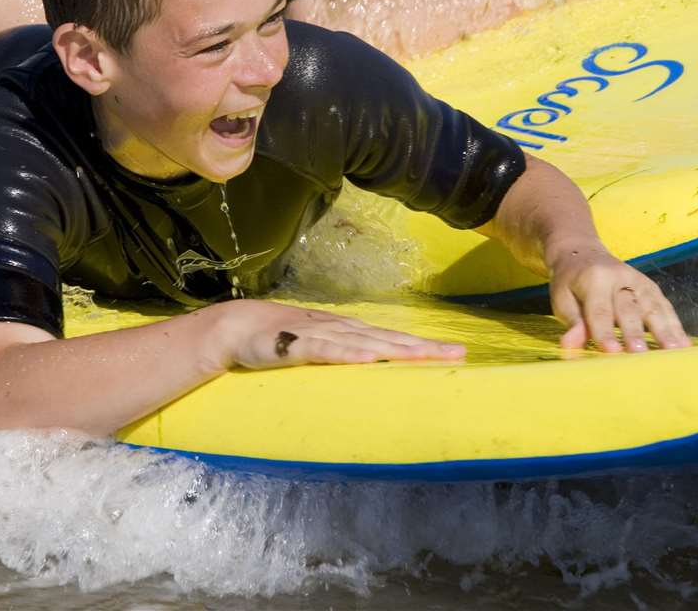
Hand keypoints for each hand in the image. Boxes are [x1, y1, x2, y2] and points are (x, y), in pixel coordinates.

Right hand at [218, 299, 465, 369]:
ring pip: (368, 342)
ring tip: (427, 356)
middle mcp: (344, 329)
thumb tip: (372, 371)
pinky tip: (371, 359)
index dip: (425, 346)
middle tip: (458, 355)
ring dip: (399, 349)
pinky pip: (328, 350)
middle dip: (425, 347)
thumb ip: (343, 356)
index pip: (395, 339)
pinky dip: (350, 354)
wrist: (239, 326)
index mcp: (351, 332)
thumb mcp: (319, 348)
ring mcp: (322, 334)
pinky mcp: (299, 345)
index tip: (456, 354)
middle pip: (391, 339)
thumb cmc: (281, 338)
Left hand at [545, 243, 689, 351]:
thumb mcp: (561, 298)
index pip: (600, 310)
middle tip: (640, 354)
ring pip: (652, 306)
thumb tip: (571, 344)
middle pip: (629, 308)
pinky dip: (675, 325)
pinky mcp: (650, 287)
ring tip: (674, 352)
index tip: (612, 352)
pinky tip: (684, 344)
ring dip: (664, 330)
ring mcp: (638, 281)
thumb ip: (571, 321)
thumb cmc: (570, 282)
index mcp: (594, 279)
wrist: (584, 253)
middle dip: (635, 332)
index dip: (605, 332)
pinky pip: (664, 306)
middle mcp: (619, 277)